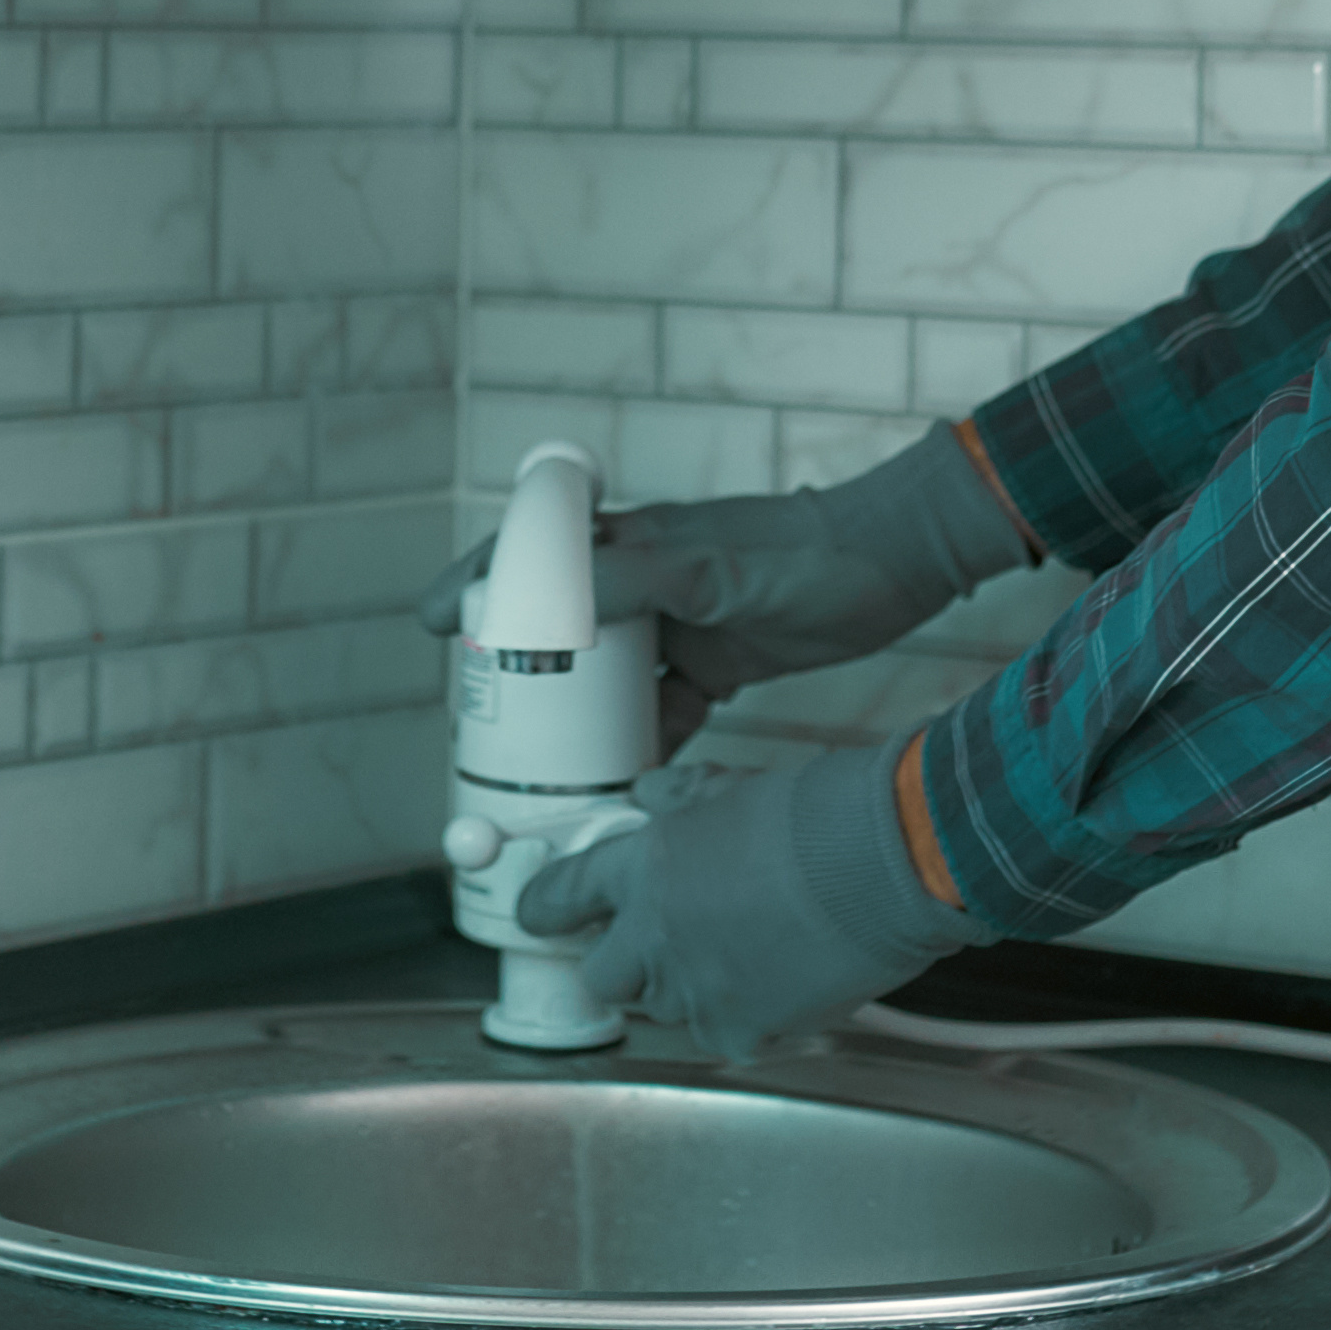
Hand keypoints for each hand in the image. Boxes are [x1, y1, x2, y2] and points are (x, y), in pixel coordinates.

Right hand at [417, 425, 1031, 741]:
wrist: (897, 566)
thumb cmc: (808, 552)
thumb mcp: (717, 568)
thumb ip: (638, 580)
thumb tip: (553, 604)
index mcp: (633, 545)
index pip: (532, 554)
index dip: (478, 586)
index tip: (433, 624)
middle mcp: (646, 584)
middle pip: (559, 627)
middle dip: (520, 674)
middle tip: (485, 724)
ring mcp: (680, 625)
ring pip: (606, 678)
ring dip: (579, 720)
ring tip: (545, 770)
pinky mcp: (717, 663)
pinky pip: (660, 708)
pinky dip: (640, 743)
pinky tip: (627, 785)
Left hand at [510, 739, 973, 1057]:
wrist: (882, 863)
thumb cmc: (818, 818)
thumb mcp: (732, 788)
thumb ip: (680, 799)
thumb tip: (650, 793)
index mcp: (644, 868)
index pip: (564, 896)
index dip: (545, 910)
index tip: (538, 918)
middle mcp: (655, 936)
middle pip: (603, 976)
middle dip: (622, 965)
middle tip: (660, 946)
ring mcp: (695, 990)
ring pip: (666, 1009)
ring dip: (690, 988)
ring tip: (744, 954)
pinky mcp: (740, 1030)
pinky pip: (724, 1036)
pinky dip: (747, 1017)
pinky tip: (782, 981)